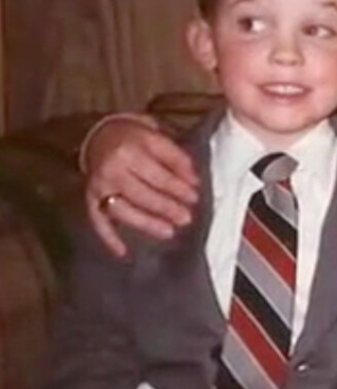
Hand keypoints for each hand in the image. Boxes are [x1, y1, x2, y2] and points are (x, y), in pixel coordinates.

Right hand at [85, 116, 199, 256]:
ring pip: (123, 209)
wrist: (99, 135)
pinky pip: (97, 220)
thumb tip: (194, 179)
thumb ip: (176, 157)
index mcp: (131, 149)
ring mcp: (98, 185)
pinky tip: (122, 253)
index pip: (159, 173)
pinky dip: (109, 238)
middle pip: (142, 193)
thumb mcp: (157, 138)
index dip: (178, 186)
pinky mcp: (89, 198)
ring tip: (169, 232)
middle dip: (166, 207)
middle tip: (186, 218)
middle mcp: (112, 168)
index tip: (195, 196)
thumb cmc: (135, 139)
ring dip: (146, 223)